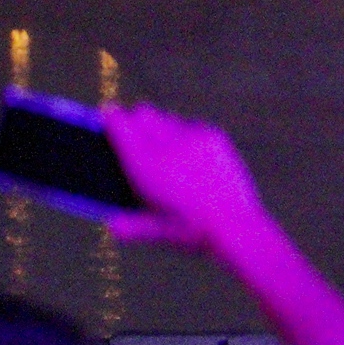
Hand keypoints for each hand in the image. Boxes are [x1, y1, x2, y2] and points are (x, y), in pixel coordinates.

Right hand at [100, 107, 274, 254]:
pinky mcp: (214, 136)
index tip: (108, 119)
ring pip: (167, 117)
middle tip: (137, 138)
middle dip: (136, 121)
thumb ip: (128, 226)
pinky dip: (186, 135)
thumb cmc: (191, 230)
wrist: (235, 224)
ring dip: (161, 128)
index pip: (118, 123)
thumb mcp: (155, 232)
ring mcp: (192, 137)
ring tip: (166, 150)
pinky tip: (191, 156)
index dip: (111, 120)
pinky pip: (191, 125)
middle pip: (142, 112)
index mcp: (143, 165)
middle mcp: (166, 145)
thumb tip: (112, 223)